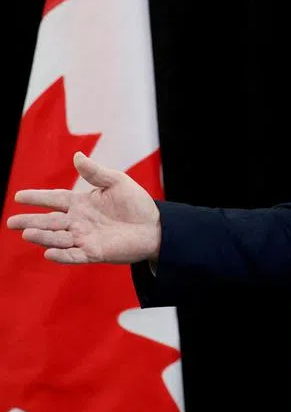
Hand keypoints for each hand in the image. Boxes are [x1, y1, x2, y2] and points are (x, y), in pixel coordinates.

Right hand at [6, 152, 160, 264]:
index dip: (37, 198)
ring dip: (42, 237)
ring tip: (26, 233)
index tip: (18, 197)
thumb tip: (77, 155)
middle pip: (49, 221)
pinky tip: (48, 253)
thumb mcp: (117, 182)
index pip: (54, 199)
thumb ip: (95, 172)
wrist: (155, 226)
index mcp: (81, 203)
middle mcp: (78, 222)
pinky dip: (61, 255)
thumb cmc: (136, 204)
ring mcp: (84, 238)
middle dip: (30, 221)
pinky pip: (74, 255)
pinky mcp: (94, 253)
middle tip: (10, 222)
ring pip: (58, 238)